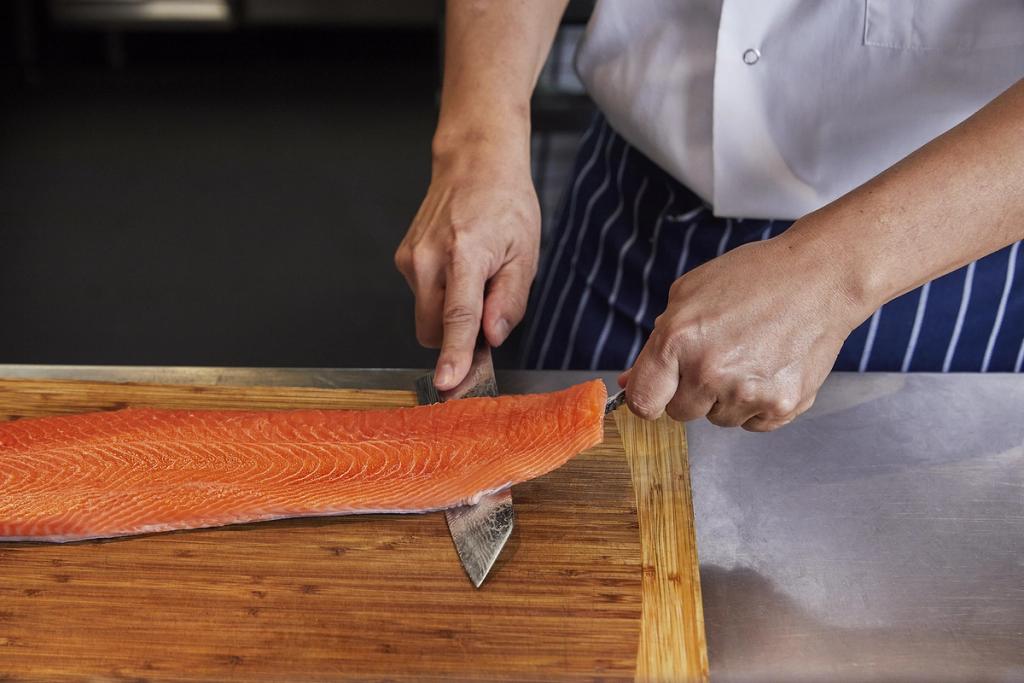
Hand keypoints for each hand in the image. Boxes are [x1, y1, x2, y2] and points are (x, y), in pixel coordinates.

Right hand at [395, 143, 539, 389]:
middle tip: (487, 308)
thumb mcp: (526, 253)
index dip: (453, 355)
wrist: (474, 163)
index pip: (457, 318)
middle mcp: (428, 258)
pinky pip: (422, 298)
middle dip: (458, 336)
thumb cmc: (506, 204)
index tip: (446, 382)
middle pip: (434, 329)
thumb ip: (509, 300)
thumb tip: (492, 337)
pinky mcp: (402, 259)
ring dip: (450, 314)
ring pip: (427, 317)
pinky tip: (458, 269)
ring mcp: (410, 258)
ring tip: (474, 277)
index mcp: (465, 254)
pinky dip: (441, 296)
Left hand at [621, 228, 866, 430]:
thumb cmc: (754, 278)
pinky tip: (768, 368)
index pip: (642, 402)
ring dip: (724, 397)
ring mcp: (747, 394)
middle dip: (689, 390)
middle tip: (715, 356)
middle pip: (679, 413)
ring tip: (748, 355)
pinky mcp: (781, 406)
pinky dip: (756, 404)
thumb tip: (630, 382)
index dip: (647, 396)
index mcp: (678, 342)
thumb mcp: (688, 295)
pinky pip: (751, 424)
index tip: (656, 390)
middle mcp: (710, 373)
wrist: (819, 279)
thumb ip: (656, 343)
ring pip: (717, 419)